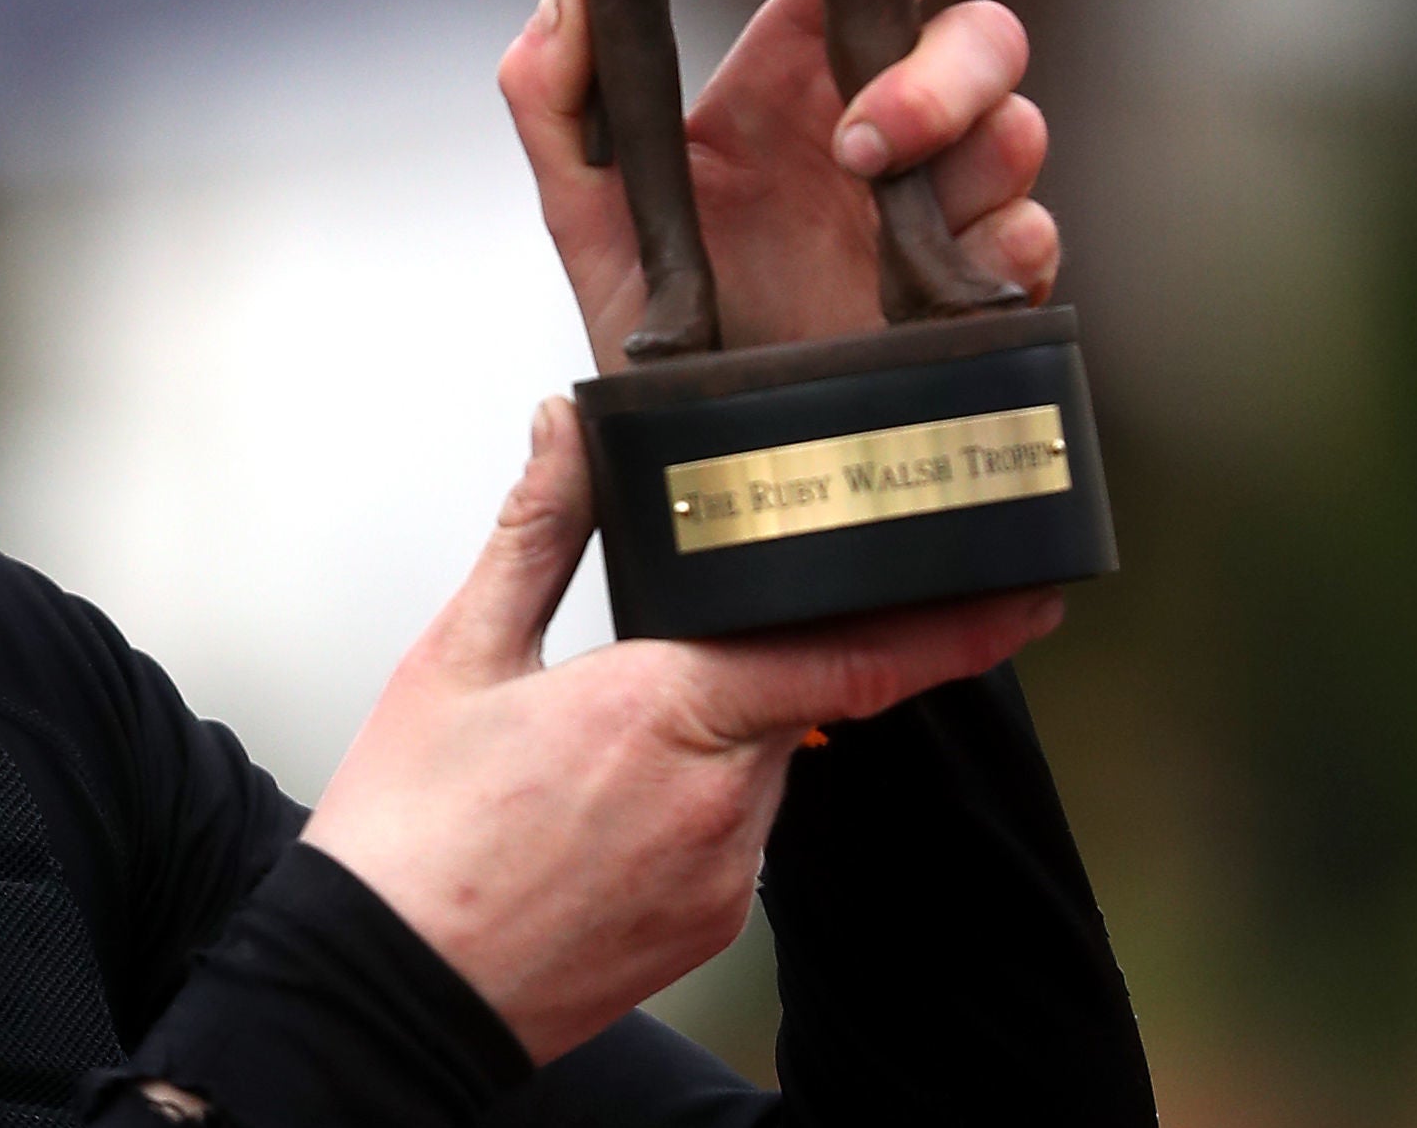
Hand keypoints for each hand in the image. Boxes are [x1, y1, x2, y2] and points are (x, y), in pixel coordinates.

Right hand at [302, 400, 1060, 1061]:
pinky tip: (595, 808)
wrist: (388, 986)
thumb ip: (536, 531)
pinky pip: (734, 835)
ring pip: (761, 766)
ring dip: (709, 731)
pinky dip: (690, 798)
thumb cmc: (411, 828)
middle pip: (790, 697)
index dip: (950, 625)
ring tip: (583, 749)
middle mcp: (719, 804)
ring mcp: (722, 878)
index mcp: (664, 711)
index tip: (1028, 596)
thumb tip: (566, 429)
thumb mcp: (459, 654)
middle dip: (748, 660)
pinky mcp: (709, 931)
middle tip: (654, 655)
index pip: (845, 656)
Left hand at [498, 0, 1058, 373]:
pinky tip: (949, 269)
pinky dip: (1005, 239)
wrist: (704, 461)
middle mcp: (870, 132)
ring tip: (890, 202)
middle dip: (945, 68)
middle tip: (866, 139)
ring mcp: (931, 210)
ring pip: (1018, 127)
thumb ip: (553, 102)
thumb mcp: (583, 215)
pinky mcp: (970, 292)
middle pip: (976, 38)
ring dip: (976, 149)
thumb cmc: (650, 330)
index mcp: (784, 88)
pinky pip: (1033, 236)